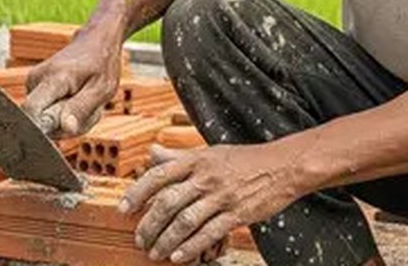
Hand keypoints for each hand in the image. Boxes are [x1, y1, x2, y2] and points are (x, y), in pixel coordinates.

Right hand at [22, 27, 120, 137]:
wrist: (96, 40)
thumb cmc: (102, 63)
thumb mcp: (102, 89)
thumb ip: (81, 109)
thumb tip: (65, 129)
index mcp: (53, 78)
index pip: (31, 111)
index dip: (42, 130)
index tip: (64, 129)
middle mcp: (35, 79)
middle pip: (40, 121)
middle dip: (65, 126)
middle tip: (90, 112)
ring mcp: (32, 83)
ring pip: (45, 119)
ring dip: (68, 119)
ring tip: (85, 102)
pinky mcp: (33, 87)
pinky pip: (46, 112)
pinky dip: (64, 113)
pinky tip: (77, 101)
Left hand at [121, 143, 304, 262]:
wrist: (283, 165)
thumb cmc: (245, 159)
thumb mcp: (209, 152)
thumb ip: (178, 155)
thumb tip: (151, 152)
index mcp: (196, 160)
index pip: (158, 175)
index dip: (137, 193)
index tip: (123, 209)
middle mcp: (206, 177)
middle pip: (167, 203)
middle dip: (149, 225)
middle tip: (139, 239)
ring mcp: (222, 196)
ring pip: (185, 221)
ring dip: (166, 240)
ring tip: (155, 253)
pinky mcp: (237, 213)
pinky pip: (208, 233)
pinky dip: (191, 247)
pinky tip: (179, 256)